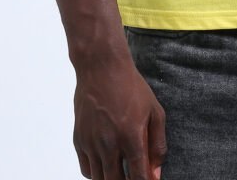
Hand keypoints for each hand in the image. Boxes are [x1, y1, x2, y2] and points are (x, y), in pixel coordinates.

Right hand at [73, 52, 165, 179]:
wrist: (101, 68)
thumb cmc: (131, 87)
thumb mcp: (154, 111)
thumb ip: (158, 145)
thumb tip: (156, 173)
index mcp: (131, 137)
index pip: (138, 177)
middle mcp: (109, 143)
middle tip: (133, 176)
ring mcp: (91, 143)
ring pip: (99, 179)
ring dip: (111, 178)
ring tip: (120, 171)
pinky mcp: (79, 140)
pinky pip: (86, 170)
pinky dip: (96, 173)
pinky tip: (106, 165)